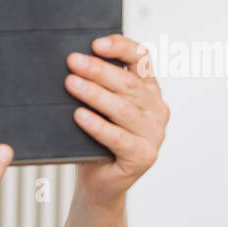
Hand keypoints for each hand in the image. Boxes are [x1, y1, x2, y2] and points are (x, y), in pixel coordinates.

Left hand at [65, 34, 169, 207]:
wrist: (98, 182)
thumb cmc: (94, 141)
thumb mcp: (98, 108)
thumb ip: (97, 86)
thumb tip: (73, 63)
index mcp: (149, 91)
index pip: (142, 59)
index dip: (120, 48)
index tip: (96, 43)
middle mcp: (157, 110)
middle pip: (128, 84)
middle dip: (98, 70)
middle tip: (72, 61)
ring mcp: (154, 134)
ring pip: (123, 109)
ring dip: (95, 94)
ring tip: (71, 84)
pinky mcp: (144, 157)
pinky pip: (118, 137)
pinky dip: (97, 125)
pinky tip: (79, 116)